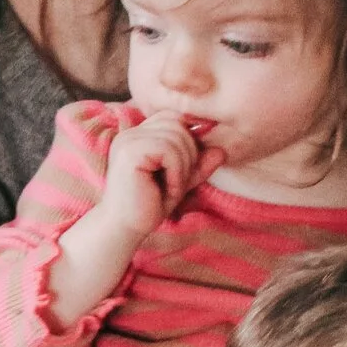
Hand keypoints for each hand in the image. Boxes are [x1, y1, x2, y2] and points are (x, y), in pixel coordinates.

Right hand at [90, 111, 221, 241]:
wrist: (124, 229)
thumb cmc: (148, 206)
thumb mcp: (180, 181)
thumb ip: (198, 165)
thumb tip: (222, 151)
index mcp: (138, 135)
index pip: (173, 118)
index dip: (188, 140)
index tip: (183, 170)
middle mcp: (130, 133)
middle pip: (178, 124)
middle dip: (190, 153)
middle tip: (180, 182)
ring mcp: (128, 141)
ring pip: (177, 136)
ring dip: (184, 166)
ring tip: (174, 187)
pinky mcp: (130, 153)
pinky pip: (169, 150)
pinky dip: (177, 172)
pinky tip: (169, 189)